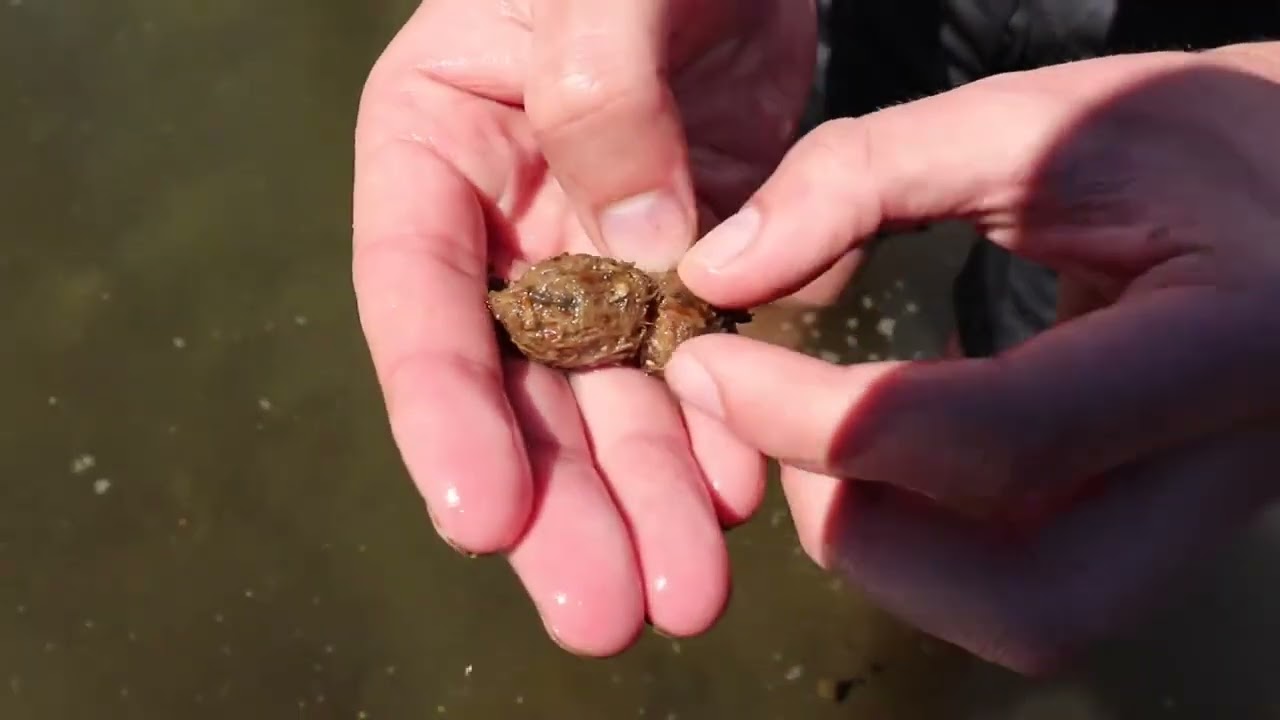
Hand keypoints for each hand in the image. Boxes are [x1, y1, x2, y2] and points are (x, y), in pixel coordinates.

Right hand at [351, 0, 814, 654]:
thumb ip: (602, 98)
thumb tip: (650, 255)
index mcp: (436, 145)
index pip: (417, 298)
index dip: (442, 414)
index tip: (483, 518)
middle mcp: (510, 219)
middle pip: (520, 383)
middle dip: (562, 503)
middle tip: (601, 611)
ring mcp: (604, 246)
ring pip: (613, 393)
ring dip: (648, 495)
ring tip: (686, 591)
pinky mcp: (695, 255)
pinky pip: (700, 358)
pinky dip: (720, 428)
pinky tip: (742, 497)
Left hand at [664, 44, 1279, 671]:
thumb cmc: (1190, 139)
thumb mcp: (1036, 119)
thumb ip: (865, 175)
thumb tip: (717, 271)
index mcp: (1228, 341)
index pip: (1006, 438)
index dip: (828, 419)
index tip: (706, 364)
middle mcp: (1229, 470)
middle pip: (1027, 600)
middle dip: (859, 526)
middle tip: (773, 416)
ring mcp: (1192, 522)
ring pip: (1020, 618)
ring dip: (881, 541)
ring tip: (826, 420)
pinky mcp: (1148, 533)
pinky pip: (1016, 586)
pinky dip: (917, 533)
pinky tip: (885, 437)